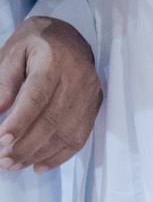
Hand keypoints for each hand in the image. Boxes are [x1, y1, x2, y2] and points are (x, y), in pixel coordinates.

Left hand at [0, 16, 102, 173]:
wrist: (69, 37)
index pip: (37, 97)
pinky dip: (58, 156)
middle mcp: (77, 79)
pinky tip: (38, 165)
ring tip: (14, 165)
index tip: (0, 141)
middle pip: (52, 120)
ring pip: (65, 133)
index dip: (19, 123)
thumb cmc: (35, 44)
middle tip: (3, 161)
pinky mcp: (94, 106)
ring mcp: (89, 94)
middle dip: (25, 146)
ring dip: (38, 155)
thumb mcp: (12, 54)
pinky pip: (79, 138)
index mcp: (53, 61)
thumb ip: (4, 84)